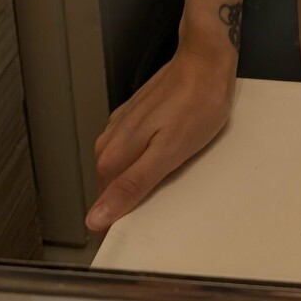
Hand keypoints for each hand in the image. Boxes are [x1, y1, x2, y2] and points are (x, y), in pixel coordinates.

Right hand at [87, 41, 236, 234]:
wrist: (205, 58)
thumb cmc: (196, 104)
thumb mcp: (169, 152)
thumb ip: (132, 185)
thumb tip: (95, 219)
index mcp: (113, 156)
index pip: (103, 208)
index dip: (115, 227)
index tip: (130, 243)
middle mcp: (109, 142)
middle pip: (110, 190)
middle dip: (125, 208)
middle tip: (154, 221)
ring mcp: (121, 127)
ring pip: (120, 171)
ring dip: (133, 186)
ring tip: (160, 195)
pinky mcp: (136, 116)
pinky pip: (131, 152)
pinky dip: (142, 164)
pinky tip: (160, 165)